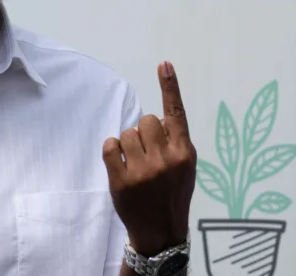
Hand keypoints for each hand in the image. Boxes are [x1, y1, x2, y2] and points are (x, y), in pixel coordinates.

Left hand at [103, 62, 196, 257]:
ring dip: (128, 143)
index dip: (170, 87)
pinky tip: (120, 164)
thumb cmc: (172, 193)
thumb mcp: (185, 168)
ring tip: (136, 163)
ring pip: (127, 132)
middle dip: (144, 132)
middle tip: (147, 153)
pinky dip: (112, 150)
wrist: (161, 231)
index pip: (176, 114)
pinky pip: (110, 145)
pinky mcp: (122, 180)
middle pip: (146, 120)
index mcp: (185, 153)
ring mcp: (143, 170)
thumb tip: (155, 116)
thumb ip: (174, 142)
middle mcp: (166, 159)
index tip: (164, 64)